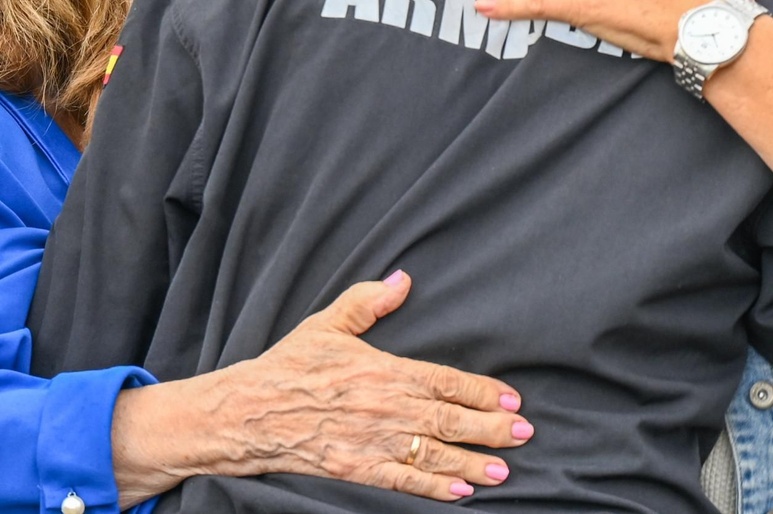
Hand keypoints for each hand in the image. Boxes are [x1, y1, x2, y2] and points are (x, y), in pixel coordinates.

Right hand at [115, 271, 529, 504]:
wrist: (248, 412)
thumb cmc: (290, 366)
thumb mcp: (328, 323)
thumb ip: (369, 301)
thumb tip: (403, 279)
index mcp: (383, 370)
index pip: (445, 382)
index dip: (482, 392)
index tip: (511, 399)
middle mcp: (385, 408)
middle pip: (449, 421)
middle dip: (492, 430)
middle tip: (525, 435)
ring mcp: (372, 442)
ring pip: (433, 456)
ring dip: (473, 464)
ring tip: (504, 470)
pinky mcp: (356, 469)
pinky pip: (402, 482)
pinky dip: (434, 489)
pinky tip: (460, 494)